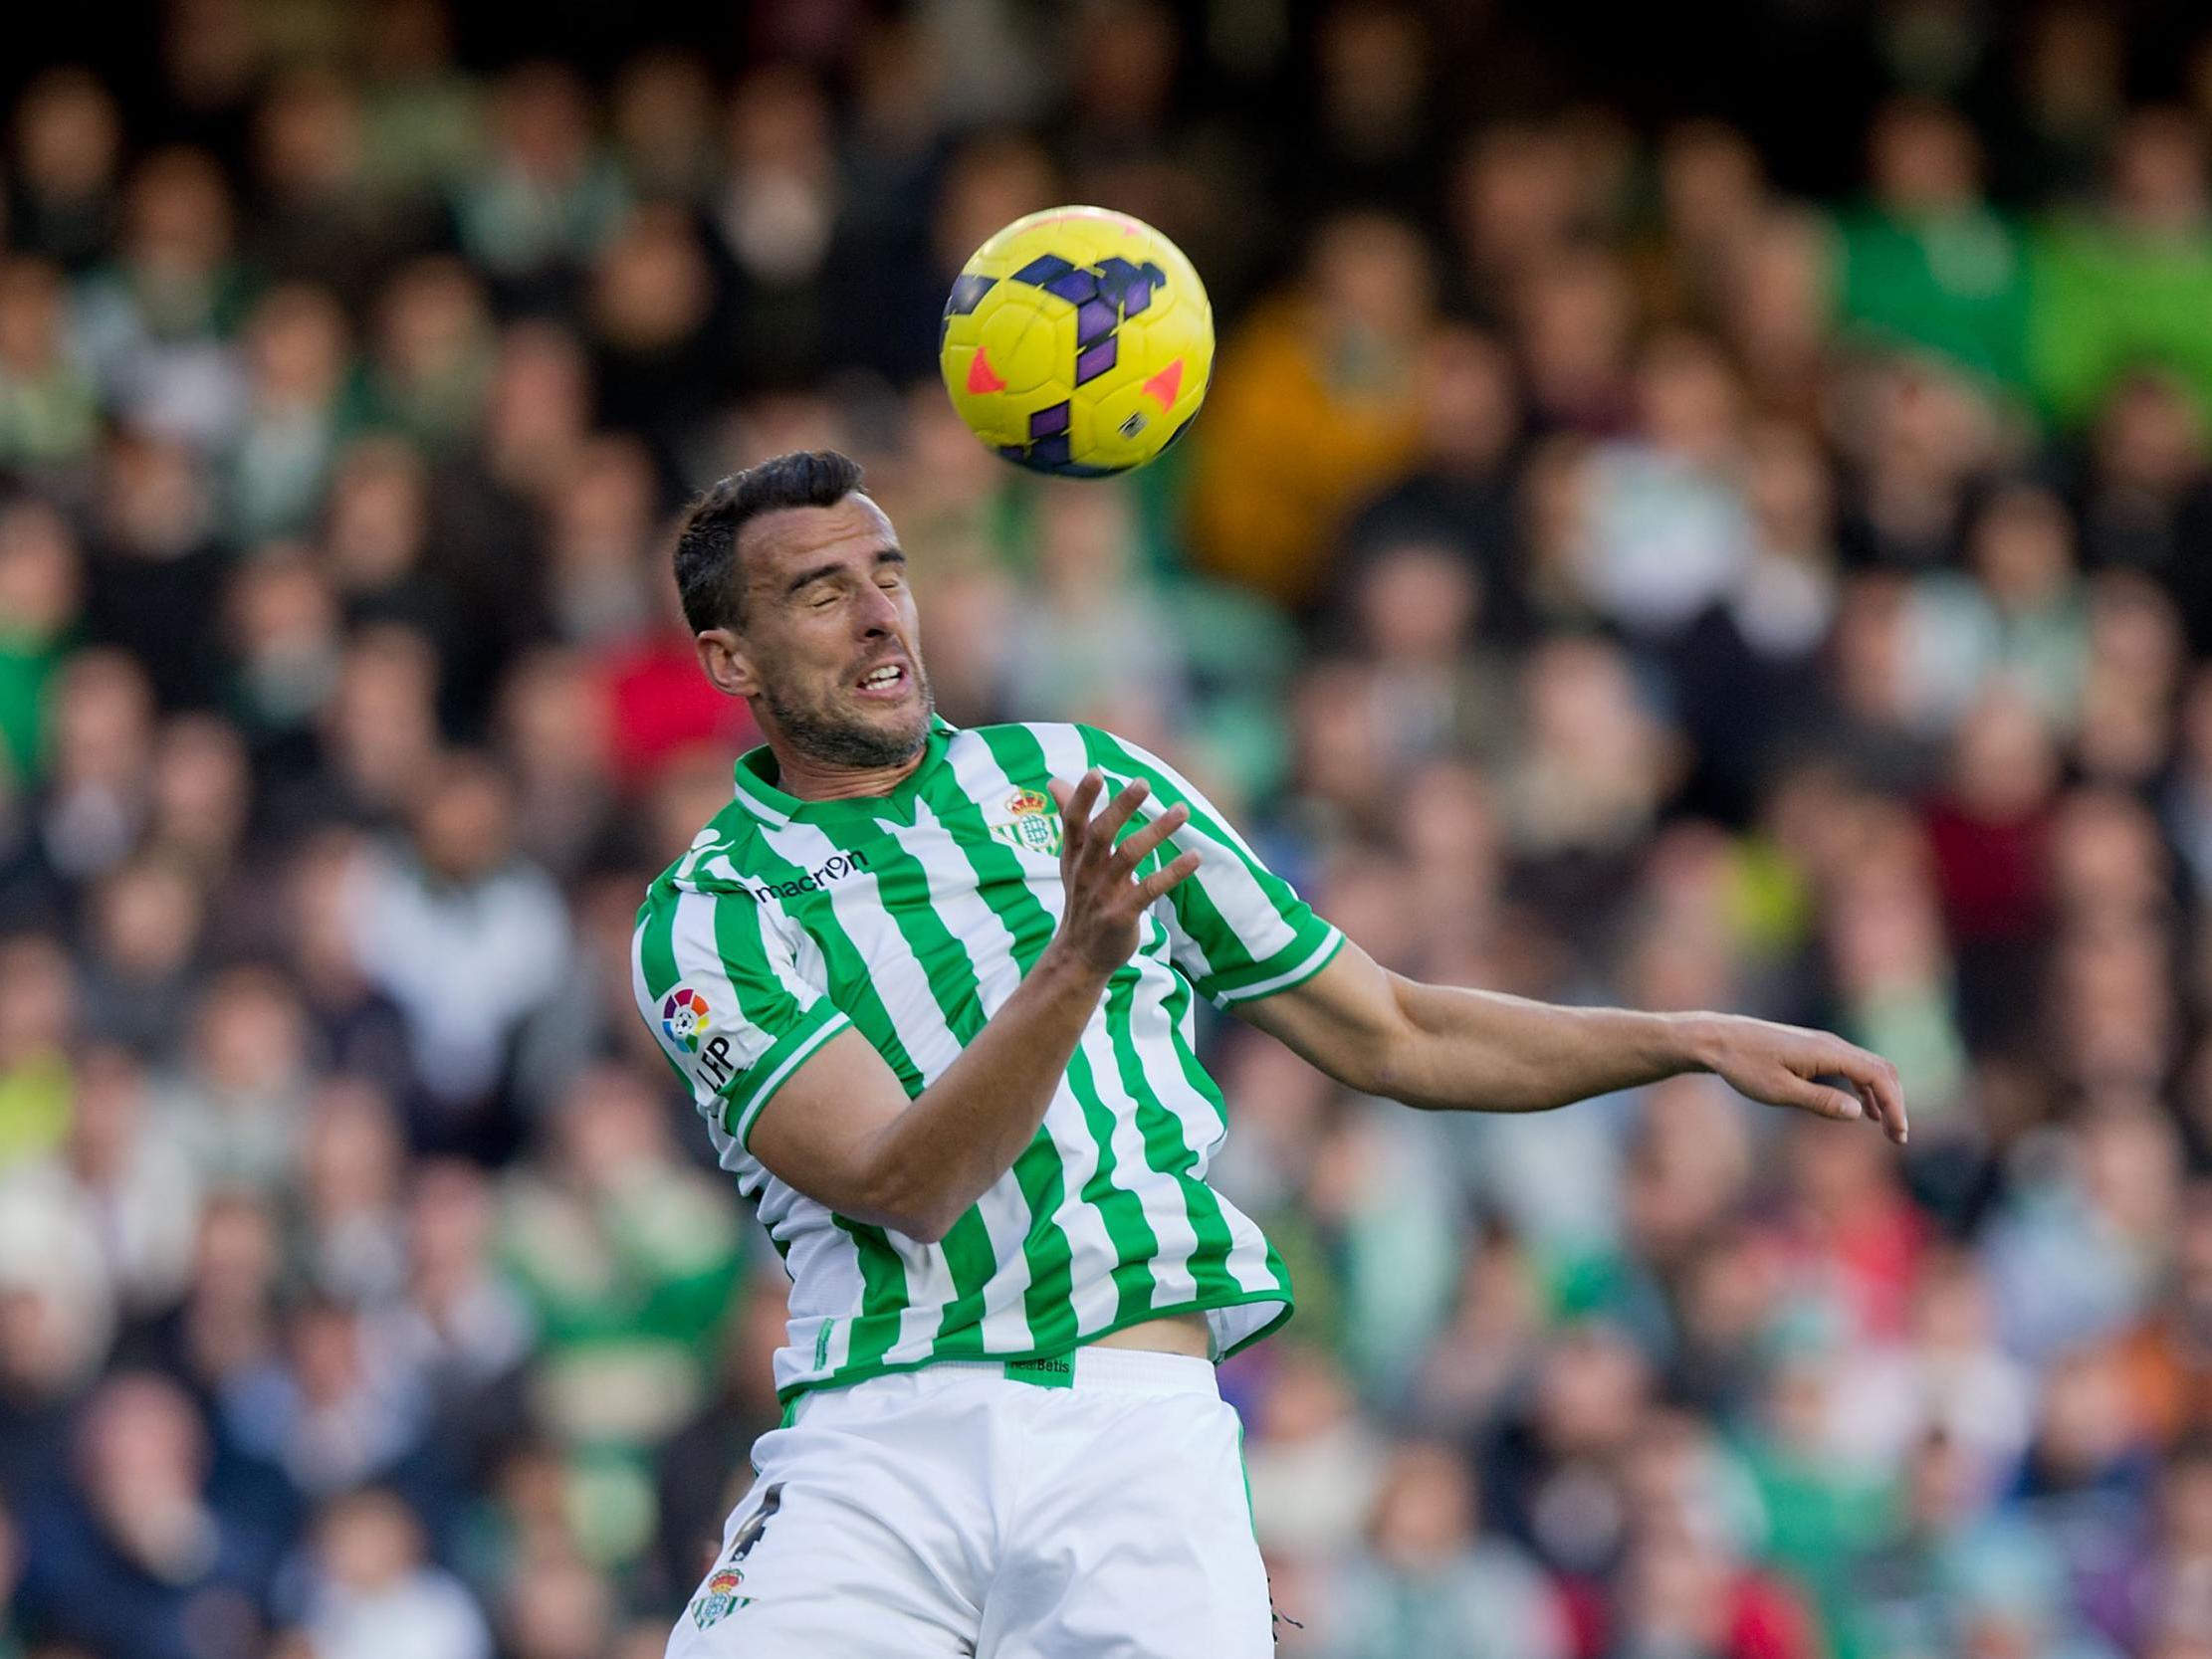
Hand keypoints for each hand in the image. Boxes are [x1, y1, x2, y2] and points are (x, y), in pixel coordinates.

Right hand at [1043, 771, 1202, 975]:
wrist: (1080, 955)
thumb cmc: (1083, 898)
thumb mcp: (1072, 859)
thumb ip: (1069, 819)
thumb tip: (1053, 782)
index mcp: (1073, 856)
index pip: (1074, 821)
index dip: (1083, 797)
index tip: (1096, 771)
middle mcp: (1085, 872)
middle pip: (1101, 834)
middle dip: (1121, 807)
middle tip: (1143, 783)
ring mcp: (1103, 895)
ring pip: (1129, 856)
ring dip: (1157, 831)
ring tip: (1182, 810)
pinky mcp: (1121, 916)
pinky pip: (1149, 890)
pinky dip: (1173, 872)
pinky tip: (1195, 857)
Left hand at [1684, 1013, 1909, 1144]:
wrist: (1718, 1039)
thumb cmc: (1744, 1066)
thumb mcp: (1780, 1091)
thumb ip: (1820, 1101)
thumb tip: (1858, 1113)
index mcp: (1827, 1052)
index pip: (1878, 1076)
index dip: (1894, 1106)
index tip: (1898, 1135)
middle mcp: (1831, 1044)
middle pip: (1881, 1070)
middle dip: (1895, 1103)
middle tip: (1897, 1138)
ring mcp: (1824, 1045)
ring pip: (1869, 1068)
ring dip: (1882, 1097)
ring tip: (1886, 1130)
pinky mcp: (1814, 1049)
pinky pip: (1852, 1067)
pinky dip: (1865, 1088)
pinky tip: (1864, 1111)